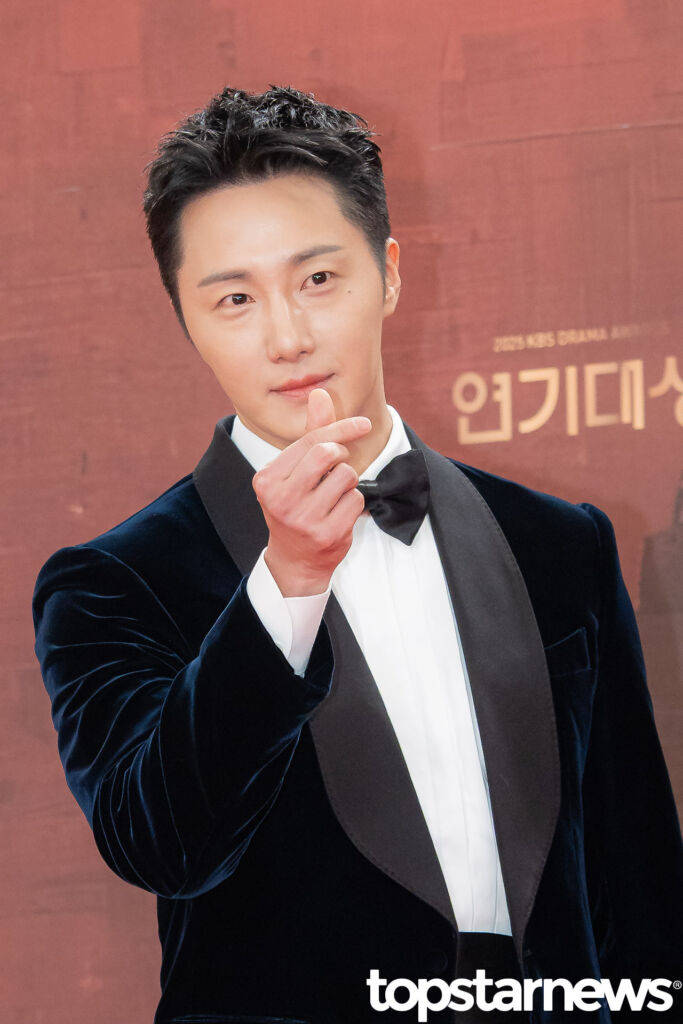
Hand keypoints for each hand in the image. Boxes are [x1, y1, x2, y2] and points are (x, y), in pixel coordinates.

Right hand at [252, 389, 370, 595]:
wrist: (295, 559)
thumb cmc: (296, 505)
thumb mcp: (295, 470)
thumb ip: (311, 433)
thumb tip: (319, 393)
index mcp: (267, 479)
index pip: (310, 440)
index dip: (341, 428)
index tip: (364, 424)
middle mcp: (280, 499)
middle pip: (327, 453)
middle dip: (342, 455)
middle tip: (339, 465)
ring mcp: (303, 519)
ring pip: (346, 476)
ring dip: (348, 481)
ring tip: (334, 494)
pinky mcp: (326, 534)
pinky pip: (356, 500)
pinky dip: (354, 502)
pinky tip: (339, 513)